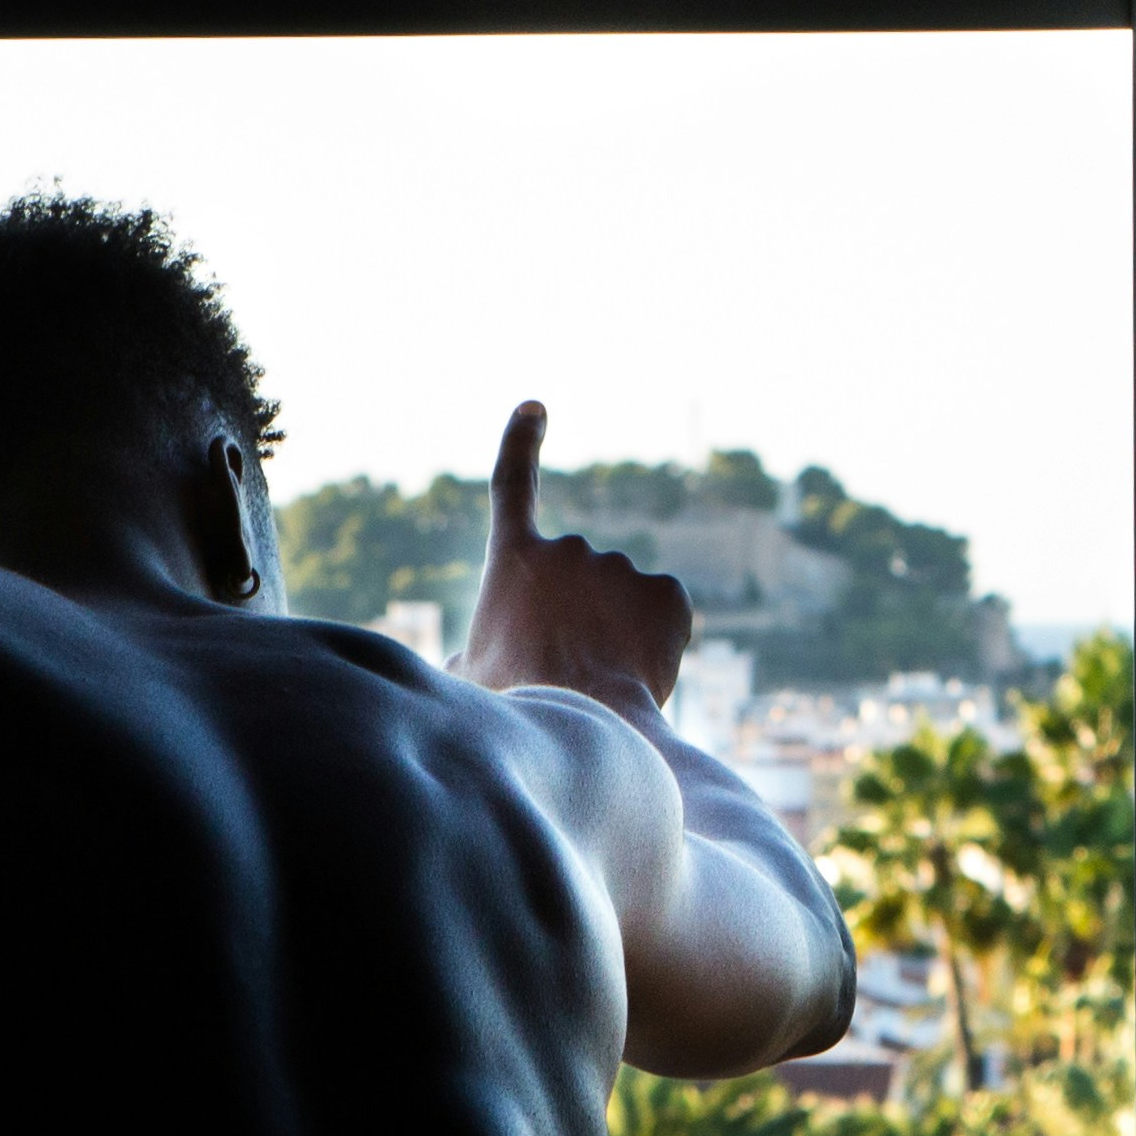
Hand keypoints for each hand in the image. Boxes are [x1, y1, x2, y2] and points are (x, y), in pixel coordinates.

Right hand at [455, 401, 690, 710]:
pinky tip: (638, 673)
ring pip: (620, 601)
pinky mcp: (668, 594)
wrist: (582, 726)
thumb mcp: (469, 678)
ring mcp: (621, 568)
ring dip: (614, 633)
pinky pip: (661, 615)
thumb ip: (472, 650)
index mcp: (515, 560)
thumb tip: (468, 658)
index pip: (512, 486)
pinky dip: (654, 641)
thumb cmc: (516, 706)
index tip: (534, 409)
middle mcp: (570, 549)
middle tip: (567, 671)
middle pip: (577, 578)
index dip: (521, 444)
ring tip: (600, 682)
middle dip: (576, 615)